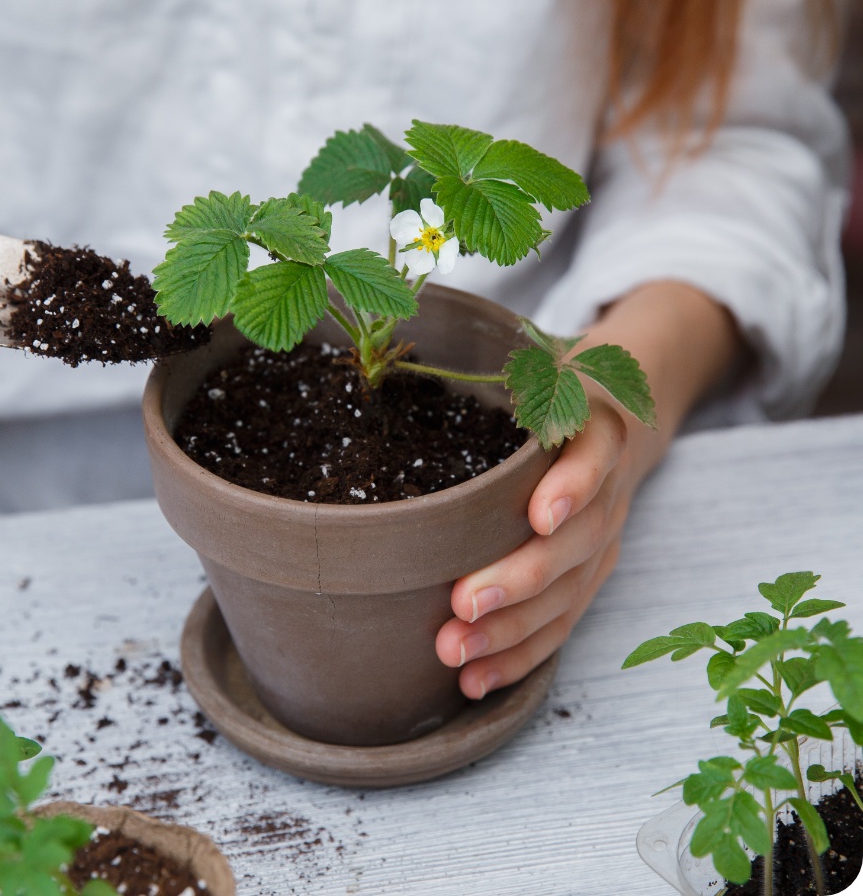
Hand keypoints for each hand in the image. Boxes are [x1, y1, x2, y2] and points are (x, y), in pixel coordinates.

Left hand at [434, 280, 742, 699]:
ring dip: (512, 631)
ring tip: (457, 655)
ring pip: (568, 595)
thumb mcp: (545, 361)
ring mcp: (603, 539)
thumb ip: (513, 371)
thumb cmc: (560, 383)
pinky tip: (477, 680)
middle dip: (519, 579)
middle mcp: (608, 492)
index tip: (540, 515)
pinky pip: (562, 623)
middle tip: (462, 604)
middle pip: (576, 544)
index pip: (593, 461)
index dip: (570, 488)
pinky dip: (521, 656)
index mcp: (596, 431)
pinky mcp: (591, 574)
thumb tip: (413, 361)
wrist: (627, 408)